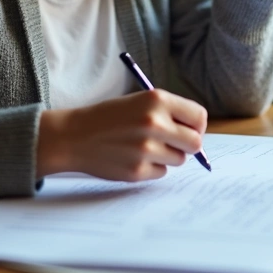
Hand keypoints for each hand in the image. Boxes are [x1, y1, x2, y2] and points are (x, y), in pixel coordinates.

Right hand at [36, 89, 207, 180]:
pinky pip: (161, 172)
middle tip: (173, 143)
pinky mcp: (138, 170)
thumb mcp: (139, 102)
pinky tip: (133, 157)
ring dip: (167, 156)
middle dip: (187, 144)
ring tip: (144, 147)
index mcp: (156, 100)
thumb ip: (169, 113)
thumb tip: (197, 133)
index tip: (188, 129)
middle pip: (195, 142)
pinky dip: (152, 167)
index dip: (196, 125)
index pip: (199, 116)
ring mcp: (146, 149)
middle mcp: (154, 123)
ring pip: (179, 159)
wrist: (73, 136)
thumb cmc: (108, 117)